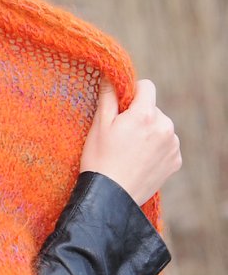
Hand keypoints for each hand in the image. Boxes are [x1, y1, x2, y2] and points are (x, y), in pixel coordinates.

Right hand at [79, 78, 181, 205]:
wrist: (110, 197)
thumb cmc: (100, 160)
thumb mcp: (99, 125)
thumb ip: (108, 97)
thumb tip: (111, 77)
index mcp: (145, 114)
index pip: (147, 86)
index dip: (132, 92)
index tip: (122, 106)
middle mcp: (164, 126)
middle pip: (153, 109)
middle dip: (140, 116)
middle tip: (121, 135)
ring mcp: (172, 145)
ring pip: (161, 127)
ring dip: (149, 132)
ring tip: (130, 151)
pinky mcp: (176, 160)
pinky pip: (167, 145)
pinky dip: (156, 149)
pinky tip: (140, 161)